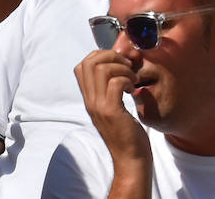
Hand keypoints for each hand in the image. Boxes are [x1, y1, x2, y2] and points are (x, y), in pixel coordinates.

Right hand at [73, 50, 150, 164]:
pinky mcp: (111, 112)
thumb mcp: (114, 108)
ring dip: (122, 68)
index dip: (101, 56)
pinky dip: (128, 80)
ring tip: (132, 80)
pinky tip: (133, 89)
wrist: (130, 158)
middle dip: (112, 56)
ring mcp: (99, 107)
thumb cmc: (127, 132)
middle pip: (89, 62)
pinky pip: (115, 83)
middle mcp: (90, 101)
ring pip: (102, 69)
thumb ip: (111, 90)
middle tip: (127, 68)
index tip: (119, 64)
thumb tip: (120, 65)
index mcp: (90, 99)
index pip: (81, 65)